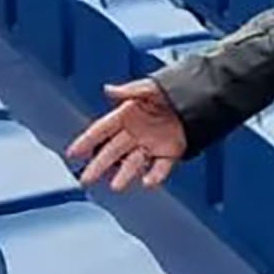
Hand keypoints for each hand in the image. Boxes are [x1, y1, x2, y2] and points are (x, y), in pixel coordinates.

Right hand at [65, 79, 186, 191]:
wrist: (201, 97)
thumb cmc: (172, 90)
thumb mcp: (151, 87)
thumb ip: (130, 90)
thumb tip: (108, 89)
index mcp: (127, 116)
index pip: (101, 130)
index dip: (87, 141)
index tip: (72, 153)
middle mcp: (136, 133)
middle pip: (113, 151)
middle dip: (99, 165)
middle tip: (86, 178)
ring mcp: (152, 144)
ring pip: (134, 162)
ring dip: (125, 174)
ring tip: (116, 186)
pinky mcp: (170, 152)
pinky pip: (161, 166)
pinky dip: (155, 175)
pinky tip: (149, 182)